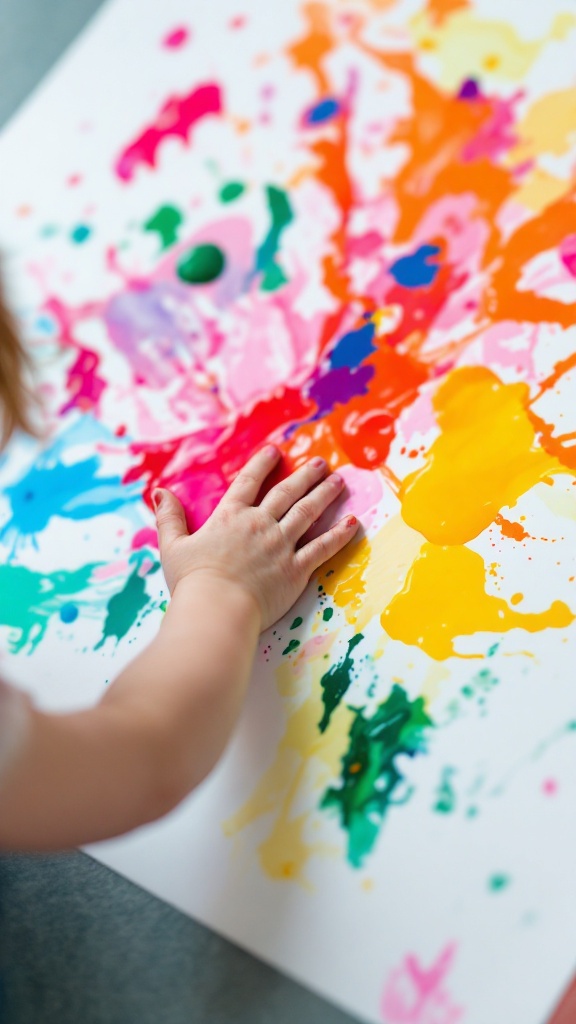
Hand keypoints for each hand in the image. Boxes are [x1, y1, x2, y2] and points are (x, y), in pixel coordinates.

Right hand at [152, 445, 359, 630]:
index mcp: (230, 518)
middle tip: (321, 464)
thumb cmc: (192, 581)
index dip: (262, 465)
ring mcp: (281, 545)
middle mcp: (259, 525)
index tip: (275, 452)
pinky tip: (352, 523)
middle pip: (286, 493)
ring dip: (325, 496)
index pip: (248, 483)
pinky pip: (322, 548)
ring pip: (307, 513)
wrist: (217, 608)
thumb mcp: (173, 545)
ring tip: (339, 483)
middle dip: (305, 476)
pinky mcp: (295, 570)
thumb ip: (169, 517)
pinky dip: (338, 535)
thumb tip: (159, 492)